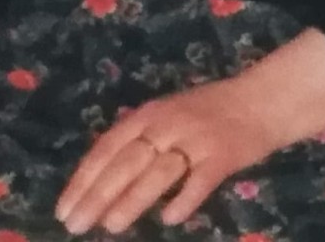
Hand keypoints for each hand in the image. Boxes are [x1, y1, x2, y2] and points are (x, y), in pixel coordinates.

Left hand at [55, 75, 273, 234]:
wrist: (260, 100)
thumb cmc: (207, 111)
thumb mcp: (167, 115)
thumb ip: (139, 142)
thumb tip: (102, 183)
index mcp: (150, 113)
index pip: (108, 146)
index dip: (84, 177)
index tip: (64, 208)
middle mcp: (169, 123)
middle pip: (128, 160)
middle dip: (98, 194)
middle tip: (76, 225)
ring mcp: (197, 138)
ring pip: (159, 170)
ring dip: (133, 198)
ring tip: (110, 225)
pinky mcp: (224, 155)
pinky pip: (200, 180)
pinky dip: (184, 199)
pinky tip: (170, 219)